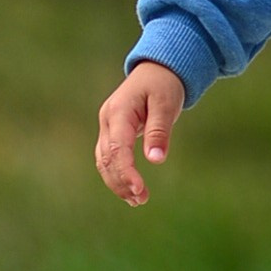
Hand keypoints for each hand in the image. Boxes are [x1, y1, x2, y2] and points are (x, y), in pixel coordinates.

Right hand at [96, 63, 184, 205]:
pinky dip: (117, 174)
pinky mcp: (112, 132)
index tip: (140, 190)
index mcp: (119, 111)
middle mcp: (107, 119)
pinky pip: (109, 157)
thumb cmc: (163, 84)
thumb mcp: (166, 104)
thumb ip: (159, 131)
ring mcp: (107, 126)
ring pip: (104, 161)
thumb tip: (155, 161)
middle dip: (121, 182)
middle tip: (142, 200)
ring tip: (138, 201)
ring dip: (117, 182)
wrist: (157, 69)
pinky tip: (131, 190)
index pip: (118, 149)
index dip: (126, 172)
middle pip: (106, 158)